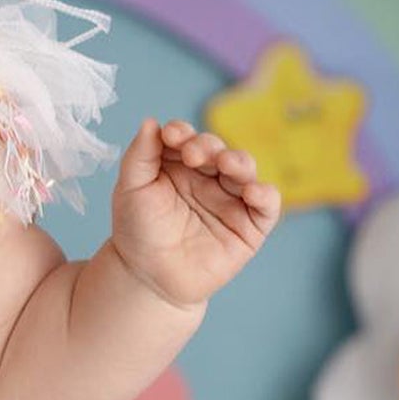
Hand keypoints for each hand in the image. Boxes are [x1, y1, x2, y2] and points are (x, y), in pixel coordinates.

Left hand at [108, 118, 279, 310]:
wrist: (147, 278)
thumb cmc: (137, 231)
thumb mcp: (131, 189)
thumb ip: (140, 155)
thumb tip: (151, 121)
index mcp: (181, 164)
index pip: (189, 138)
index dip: (183, 133)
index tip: (171, 135)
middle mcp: (209, 178)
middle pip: (219, 150)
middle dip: (209, 146)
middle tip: (193, 154)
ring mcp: (231, 200)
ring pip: (245, 170)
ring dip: (239, 161)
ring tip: (226, 163)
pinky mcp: (249, 227)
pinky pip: (267, 206)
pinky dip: (265, 194)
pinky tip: (252, 191)